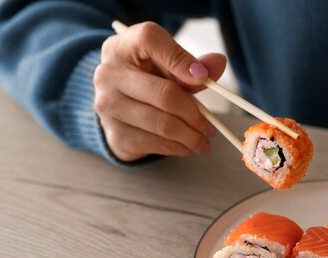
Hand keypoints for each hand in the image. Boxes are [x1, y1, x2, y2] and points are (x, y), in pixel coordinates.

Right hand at [94, 22, 225, 161]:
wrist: (116, 108)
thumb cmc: (146, 80)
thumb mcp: (166, 66)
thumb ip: (192, 64)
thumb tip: (218, 63)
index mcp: (123, 46)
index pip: (150, 39)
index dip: (180, 58)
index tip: (203, 78)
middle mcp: (109, 74)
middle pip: (165, 94)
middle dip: (195, 114)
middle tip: (211, 126)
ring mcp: (109, 106)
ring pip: (163, 124)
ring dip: (191, 136)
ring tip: (204, 140)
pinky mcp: (115, 134)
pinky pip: (156, 144)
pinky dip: (178, 148)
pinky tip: (187, 147)